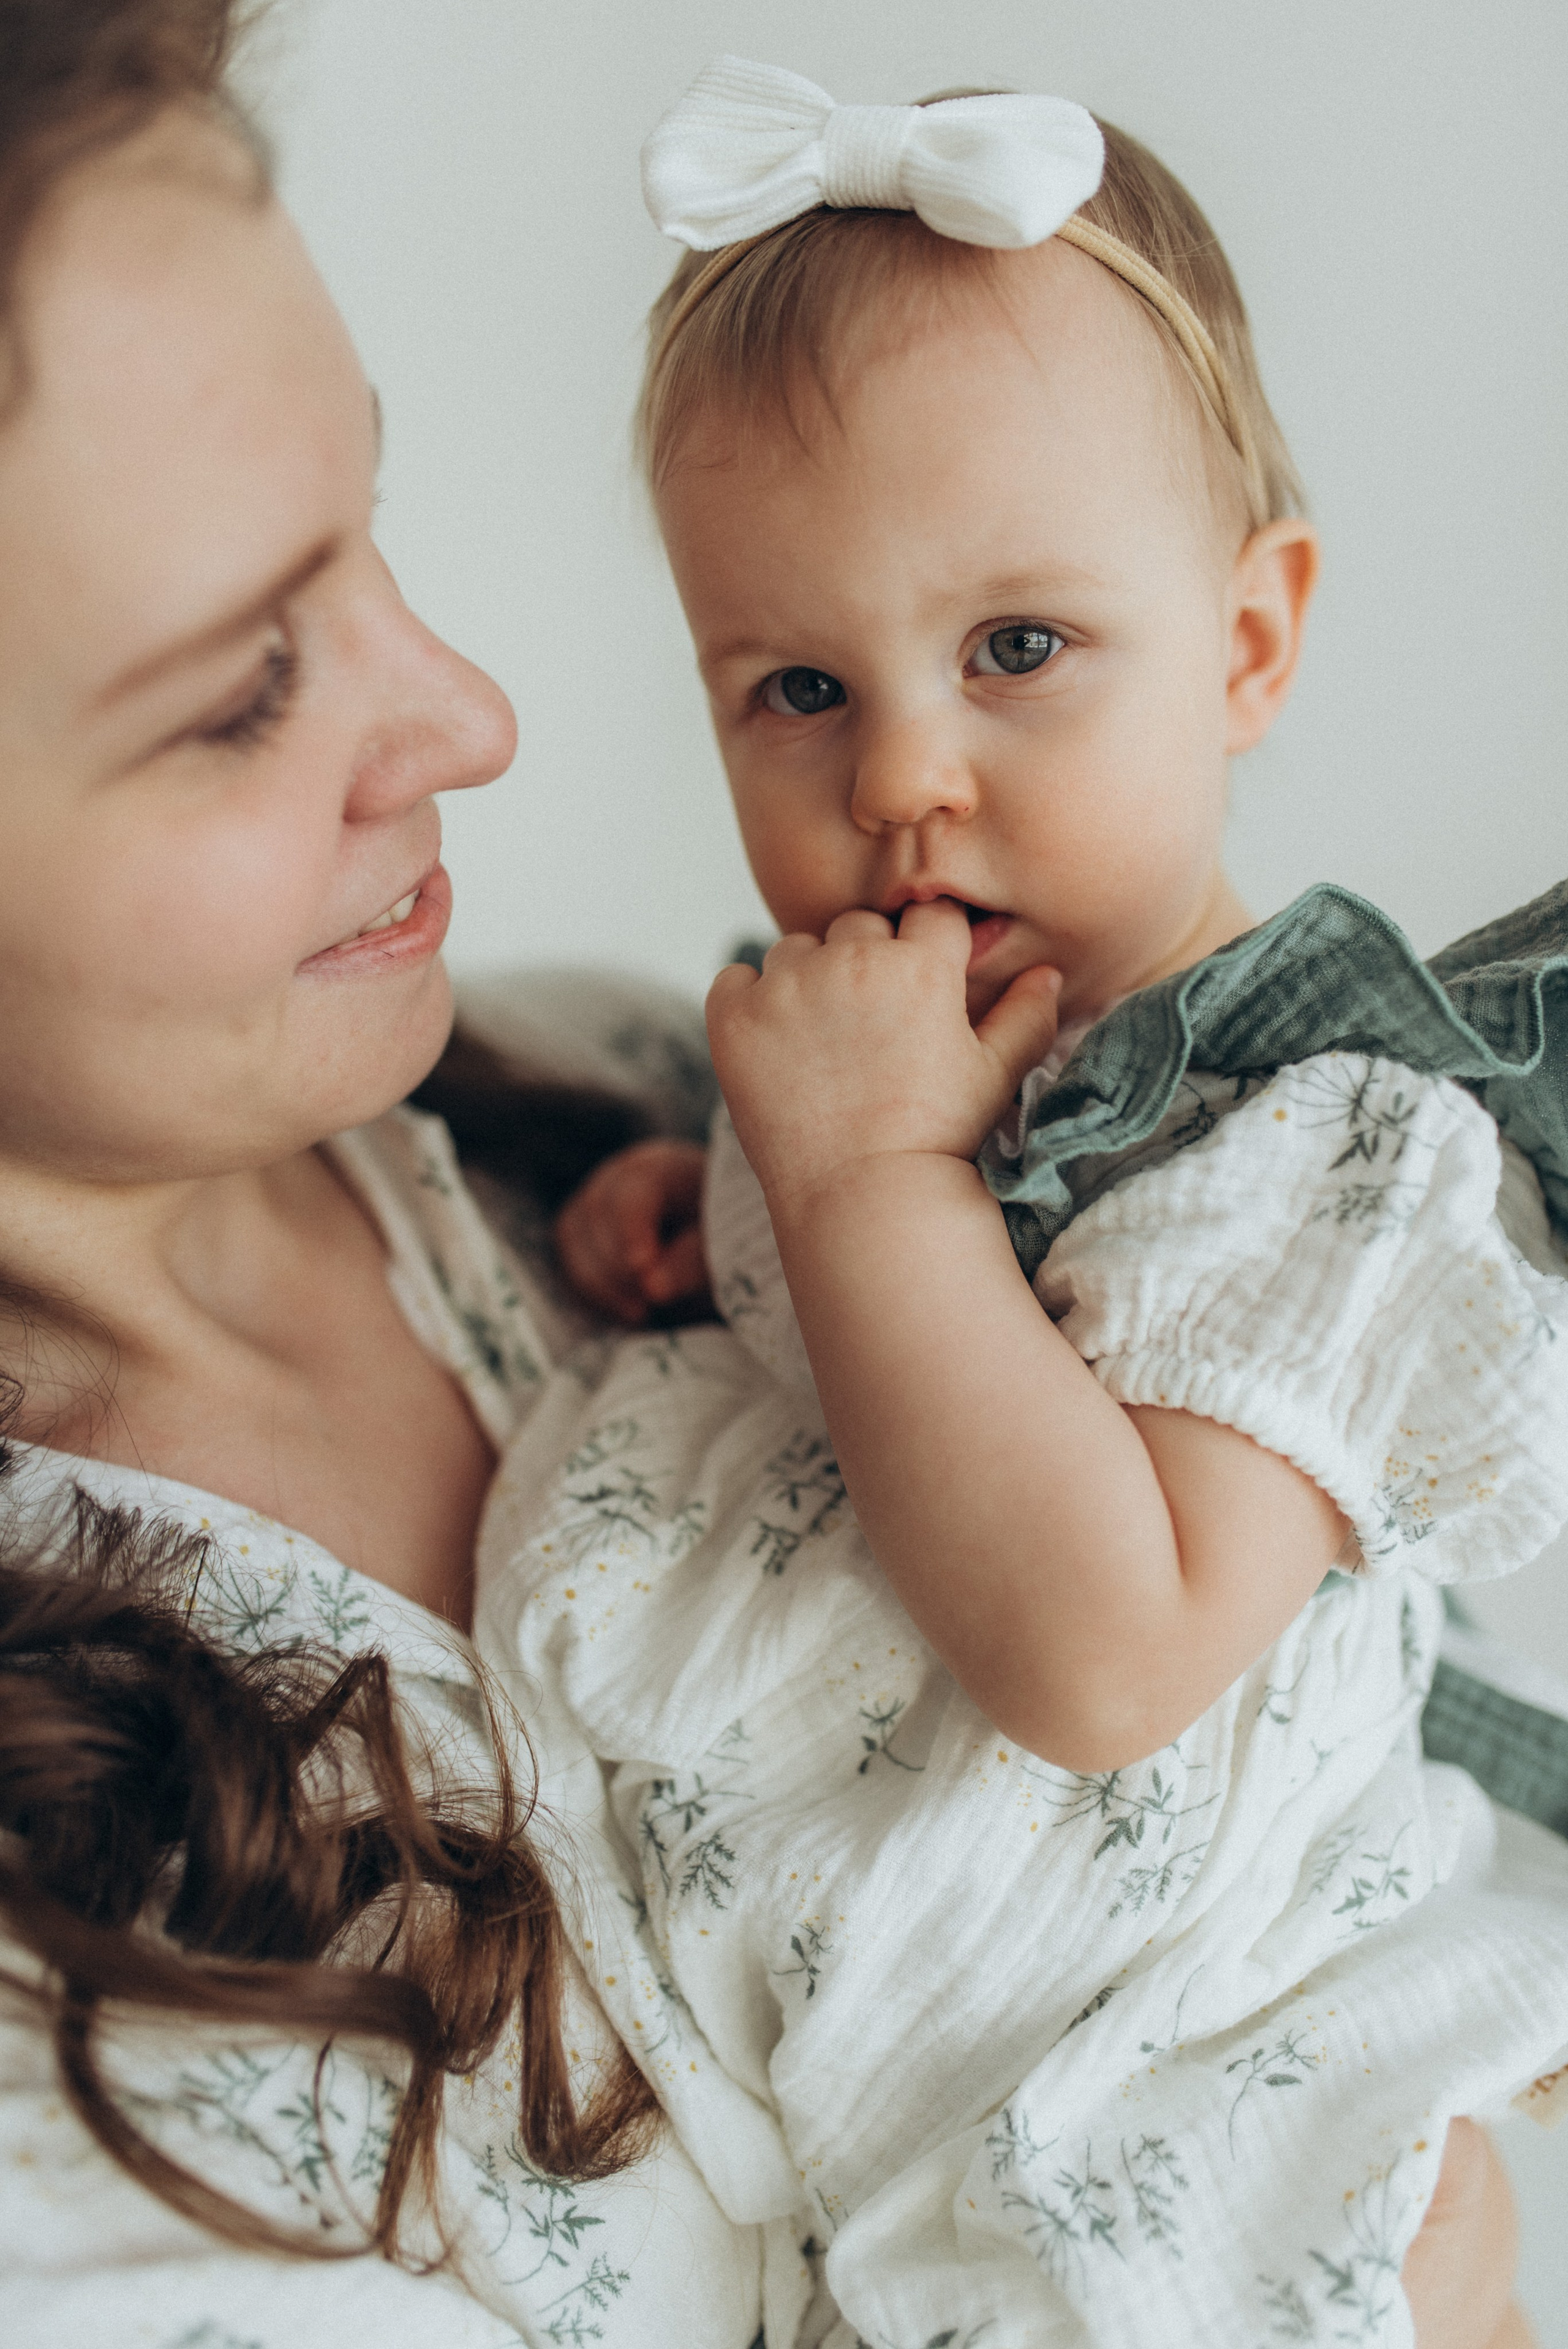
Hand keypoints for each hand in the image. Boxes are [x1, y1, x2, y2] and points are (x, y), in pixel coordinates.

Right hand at [553, 1138, 710, 1324]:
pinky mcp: (579, 1231)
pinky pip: (570, 1261)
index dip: (632, 1233)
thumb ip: (691, 1262)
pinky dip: (592, 1292)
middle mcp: (619, 1175)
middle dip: (618, 1267)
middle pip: (596, 1214)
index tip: (643, 1271)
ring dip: (602, 1285)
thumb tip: (654, 1287)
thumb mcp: (722, 1247)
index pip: (633, 1194)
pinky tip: (626, 1309)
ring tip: (642, 1313)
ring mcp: (593, 1200)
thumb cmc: (724, 1236)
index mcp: (662, 1168)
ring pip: (572, 1238)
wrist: (709, 1237)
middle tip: (650, 1305)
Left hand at [706, 899, 1059, 1213]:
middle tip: (868, 1030)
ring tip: (822, 1046)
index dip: (926, 952)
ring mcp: (786, 987)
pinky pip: (734, 979)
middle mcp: (851, 960)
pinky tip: (773, 1047)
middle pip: (857, 927)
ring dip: (806, 980)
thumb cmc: (936, 1141)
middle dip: (864, 963)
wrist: (862, 1201)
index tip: (917, 991)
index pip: (928, 917)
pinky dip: (748, 1003)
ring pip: (795, 949)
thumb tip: (1049, 973)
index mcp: (921, 966)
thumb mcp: (996, 1077)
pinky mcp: (734, 1017)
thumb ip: (1026, 1015)